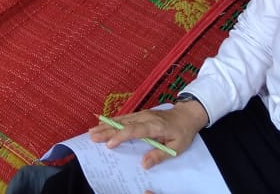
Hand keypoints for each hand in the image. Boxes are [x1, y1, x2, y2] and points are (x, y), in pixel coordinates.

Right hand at [88, 103, 208, 169]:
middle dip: (106, 130)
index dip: (120, 136)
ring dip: (106, 125)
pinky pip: (124, 117)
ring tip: (92, 131)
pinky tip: (103, 124)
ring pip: (121, 120)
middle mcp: (145, 118)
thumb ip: (159, 155)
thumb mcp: (176, 147)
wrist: (187, 115)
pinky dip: (112, 121)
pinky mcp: (140, 114)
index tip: (109, 144)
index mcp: (154, 126)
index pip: (134, 130)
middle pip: (123, 124)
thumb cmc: (182, 133)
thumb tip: (143, 164)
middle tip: (92, 136)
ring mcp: (142, 114)